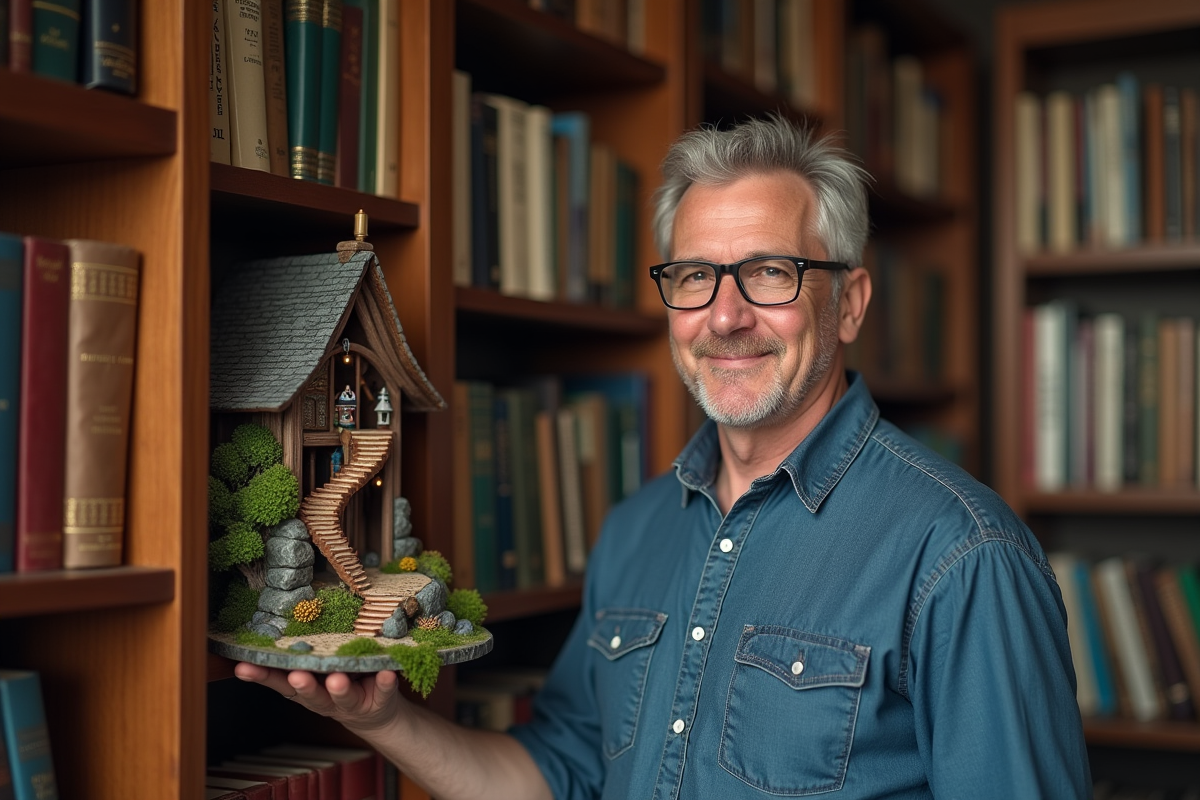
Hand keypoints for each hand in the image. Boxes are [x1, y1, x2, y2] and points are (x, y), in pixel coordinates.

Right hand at [233, 662, 403, 736]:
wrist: (377, 712)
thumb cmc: (341, 680)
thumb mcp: (318, 668)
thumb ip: (301, 651)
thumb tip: (272, 621)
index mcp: (309, 688)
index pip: (281, 682)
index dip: (263, 676)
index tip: (244, 667)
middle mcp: (327, 698)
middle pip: (311, 694)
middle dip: (304, 685)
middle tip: (298, 675)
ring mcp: (353, 700)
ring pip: (344, 696)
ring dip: (340, 688)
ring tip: (338, 679)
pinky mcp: (381, 698)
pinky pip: (384, 690)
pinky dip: (385, 683)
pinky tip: (387, 673)